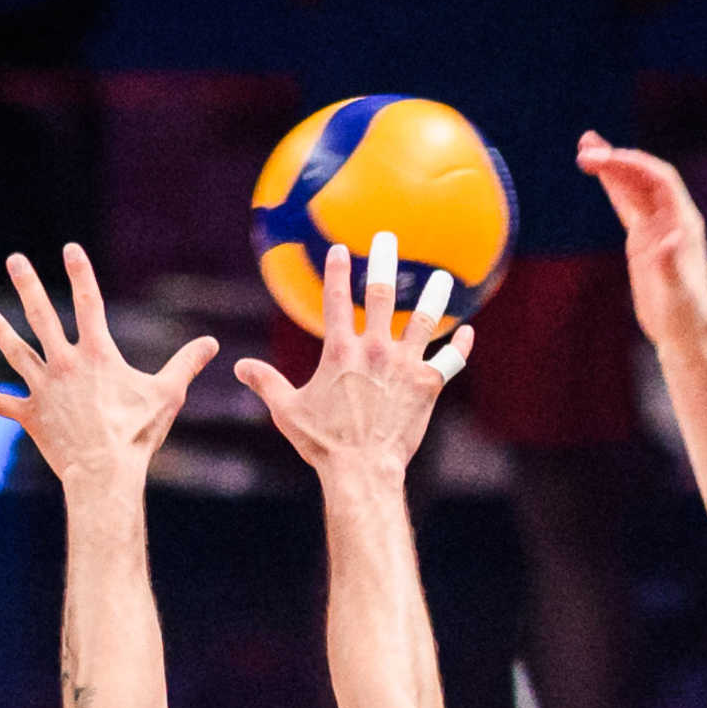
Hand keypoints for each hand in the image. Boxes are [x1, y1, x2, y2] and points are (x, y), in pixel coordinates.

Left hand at [0, 246, 217, 499]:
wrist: (104, 472)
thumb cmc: (137, 433)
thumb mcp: (168, 395)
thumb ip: (186, 364)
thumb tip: (212, 344)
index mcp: (97, 354)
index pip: (88, 302)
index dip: (81, 273)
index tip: (70, 248)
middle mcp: (64, 364)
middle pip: (41, 316)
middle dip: (27, 285)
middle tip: (16, 260)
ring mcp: (44, 389)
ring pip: (17, 354)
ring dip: (0, 332)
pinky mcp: (31, 416)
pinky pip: (6, 405)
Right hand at [231, 232, 469, 486]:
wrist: (362, 469)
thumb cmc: (323, 442)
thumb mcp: (287, 410)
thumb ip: (266, 382)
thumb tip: (239, 367)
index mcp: (341, 351)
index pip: (337, 299)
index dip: (337, 271)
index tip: (340, 248)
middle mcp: (375, 350)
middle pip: (382, 294)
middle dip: (383, 261)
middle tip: (387, 239)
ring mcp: (404, 365)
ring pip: (423, 320)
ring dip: (433, 297)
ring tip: (442, 278)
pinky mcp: (427, 385)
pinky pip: (450, 359)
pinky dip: (460, 345)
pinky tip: (467, 331)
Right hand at [575, 131, 706, 356]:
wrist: (685, 334)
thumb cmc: (685, 317)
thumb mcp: (677, 294)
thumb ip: (670, 266)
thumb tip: (666, 240)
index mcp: (683, 223)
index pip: (658, 180)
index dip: (633, 164)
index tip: (604, 158)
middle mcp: (671, 218)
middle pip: (642, 177)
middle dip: (616, 160)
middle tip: (584, 149)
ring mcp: (656, 227)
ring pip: (632, 187)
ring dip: (611, 166)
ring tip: (585, 147)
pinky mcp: (642, 240)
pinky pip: (626, 204)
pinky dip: (611, 187)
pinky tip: (597, 172)